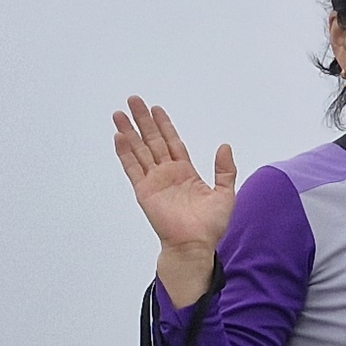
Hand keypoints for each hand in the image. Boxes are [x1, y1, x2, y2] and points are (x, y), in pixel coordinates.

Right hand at [112, 97, 238, 301]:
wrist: (195, 245)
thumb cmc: (209, 226)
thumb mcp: (225, 193)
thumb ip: (225, 170)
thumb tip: (224, 146)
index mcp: (185, 172)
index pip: (172, 142)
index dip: (164, 125)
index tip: (156, 109)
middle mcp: (167, 173)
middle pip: (152, 141)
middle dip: (143, 120)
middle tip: (134, 100)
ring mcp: (154, 181)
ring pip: (140, 150)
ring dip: (129, 132)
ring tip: (119, 114)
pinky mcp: (144, 191)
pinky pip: (133, 169)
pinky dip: (126, 153)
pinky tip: (119, 137)